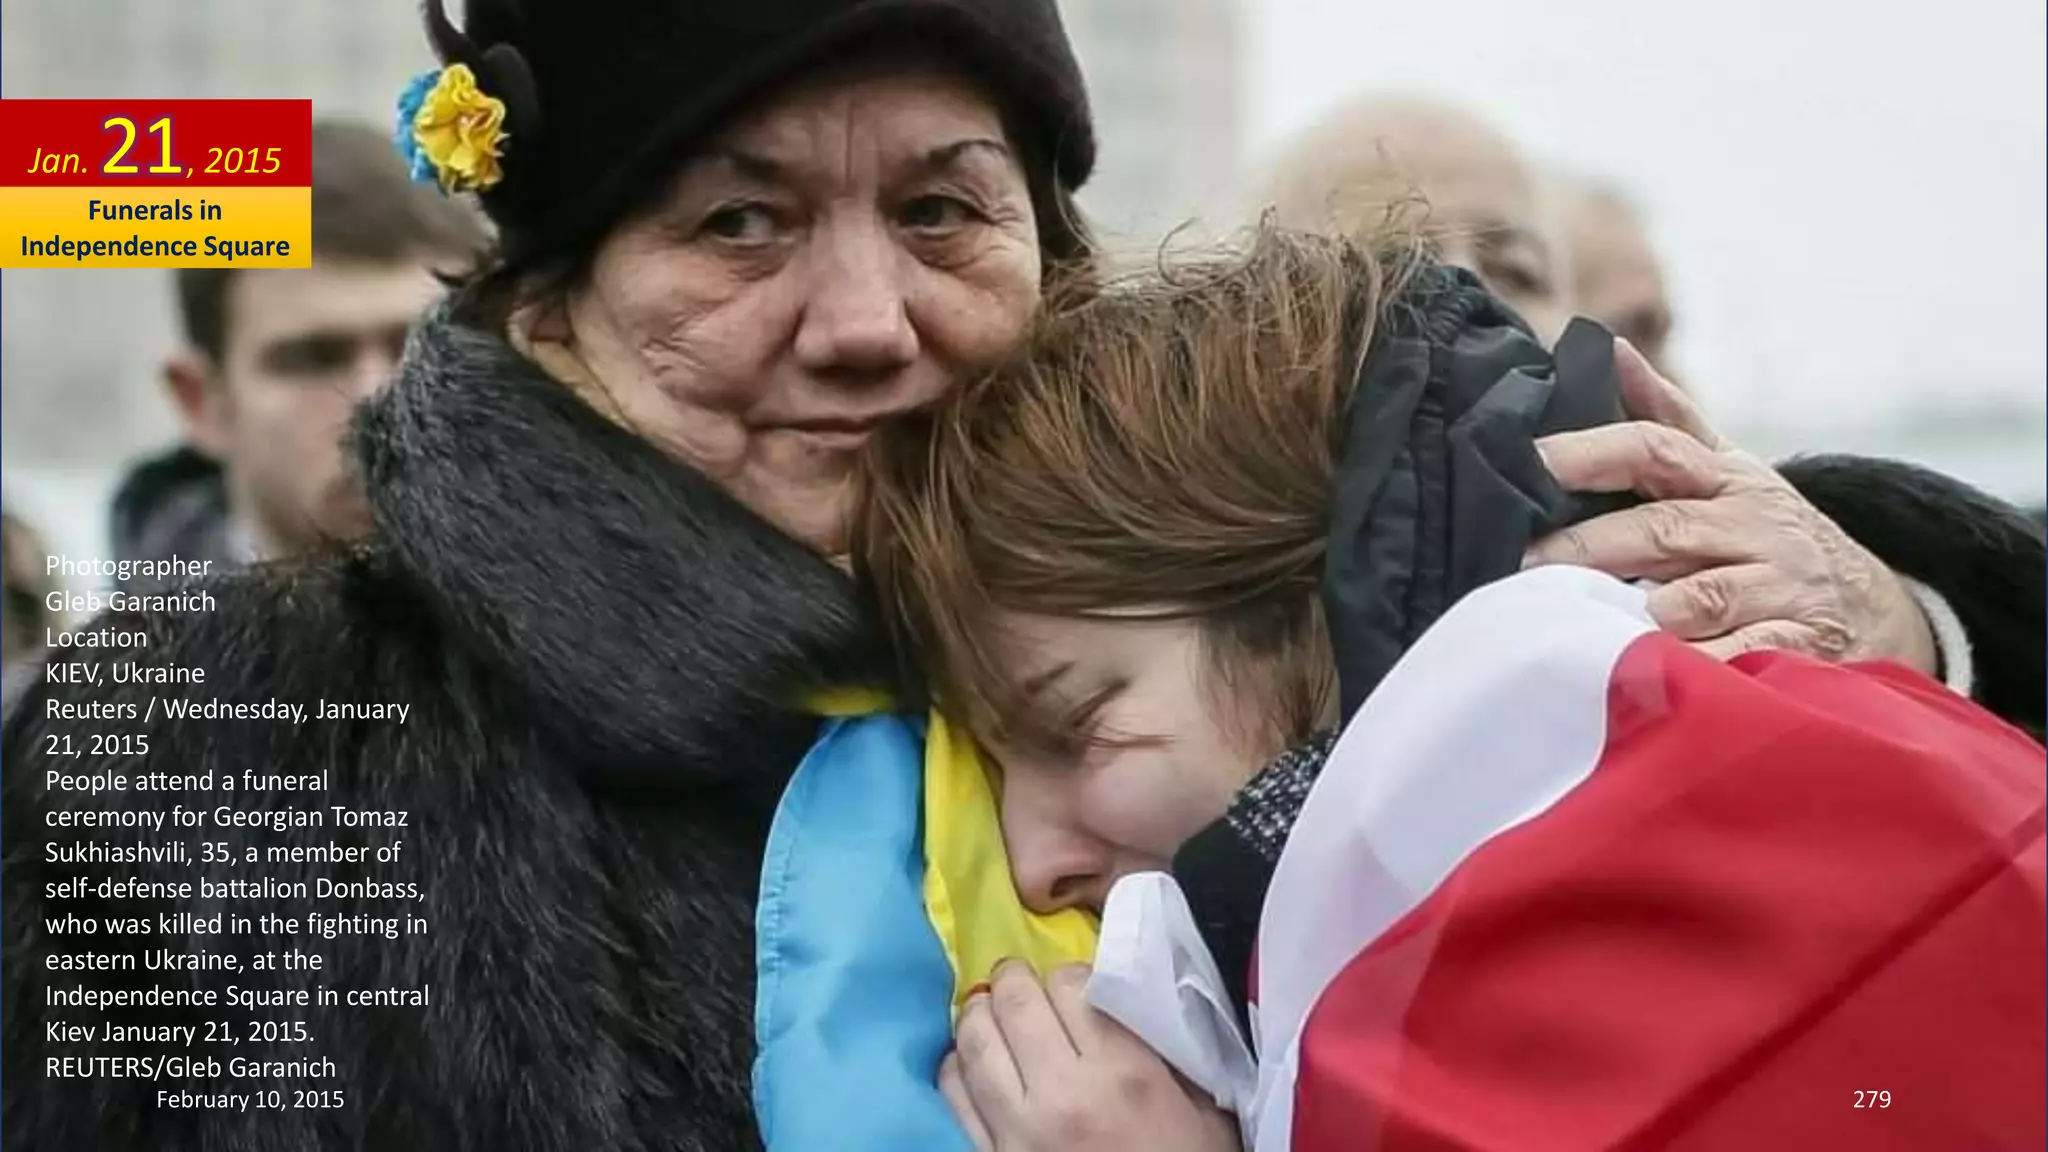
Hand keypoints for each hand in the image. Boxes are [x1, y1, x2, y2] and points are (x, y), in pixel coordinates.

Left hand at [940, 961, 1239, 1151]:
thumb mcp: (1202, 1110)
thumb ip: (1167, 1053)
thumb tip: (1131, 1001)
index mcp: (1124, 1073)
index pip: (1071, 986)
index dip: (1068, 975)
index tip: (1072, 985)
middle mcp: (1064, 1092)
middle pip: (1016, 1004)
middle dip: (1012, 979)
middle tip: (1015, 977)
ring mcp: (1018, 1128)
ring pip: (977, 1043)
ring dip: (978, 1014)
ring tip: (986, 1007)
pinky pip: (955, 1096)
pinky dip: (955, 1066)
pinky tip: (966, 1059)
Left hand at [1527, 339, 1937, 672]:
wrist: (1878, 605)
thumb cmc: (1768, 534)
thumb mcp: (1728, 471)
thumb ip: (1667, 417)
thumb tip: (1607, 350)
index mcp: (1725, 479)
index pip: (1654, 449)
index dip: (1592, 452)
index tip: (1532, 461)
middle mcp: (1753, 527)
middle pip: (1663, 529)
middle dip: (1591, 545)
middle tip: (1526, 562)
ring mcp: (1780, 588)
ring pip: (1702, 596)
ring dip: (1644, 607)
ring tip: (1583, 619)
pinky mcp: (1801, 648)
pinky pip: (1745, 657)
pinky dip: (1703, 667)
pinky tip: (1656, 675)